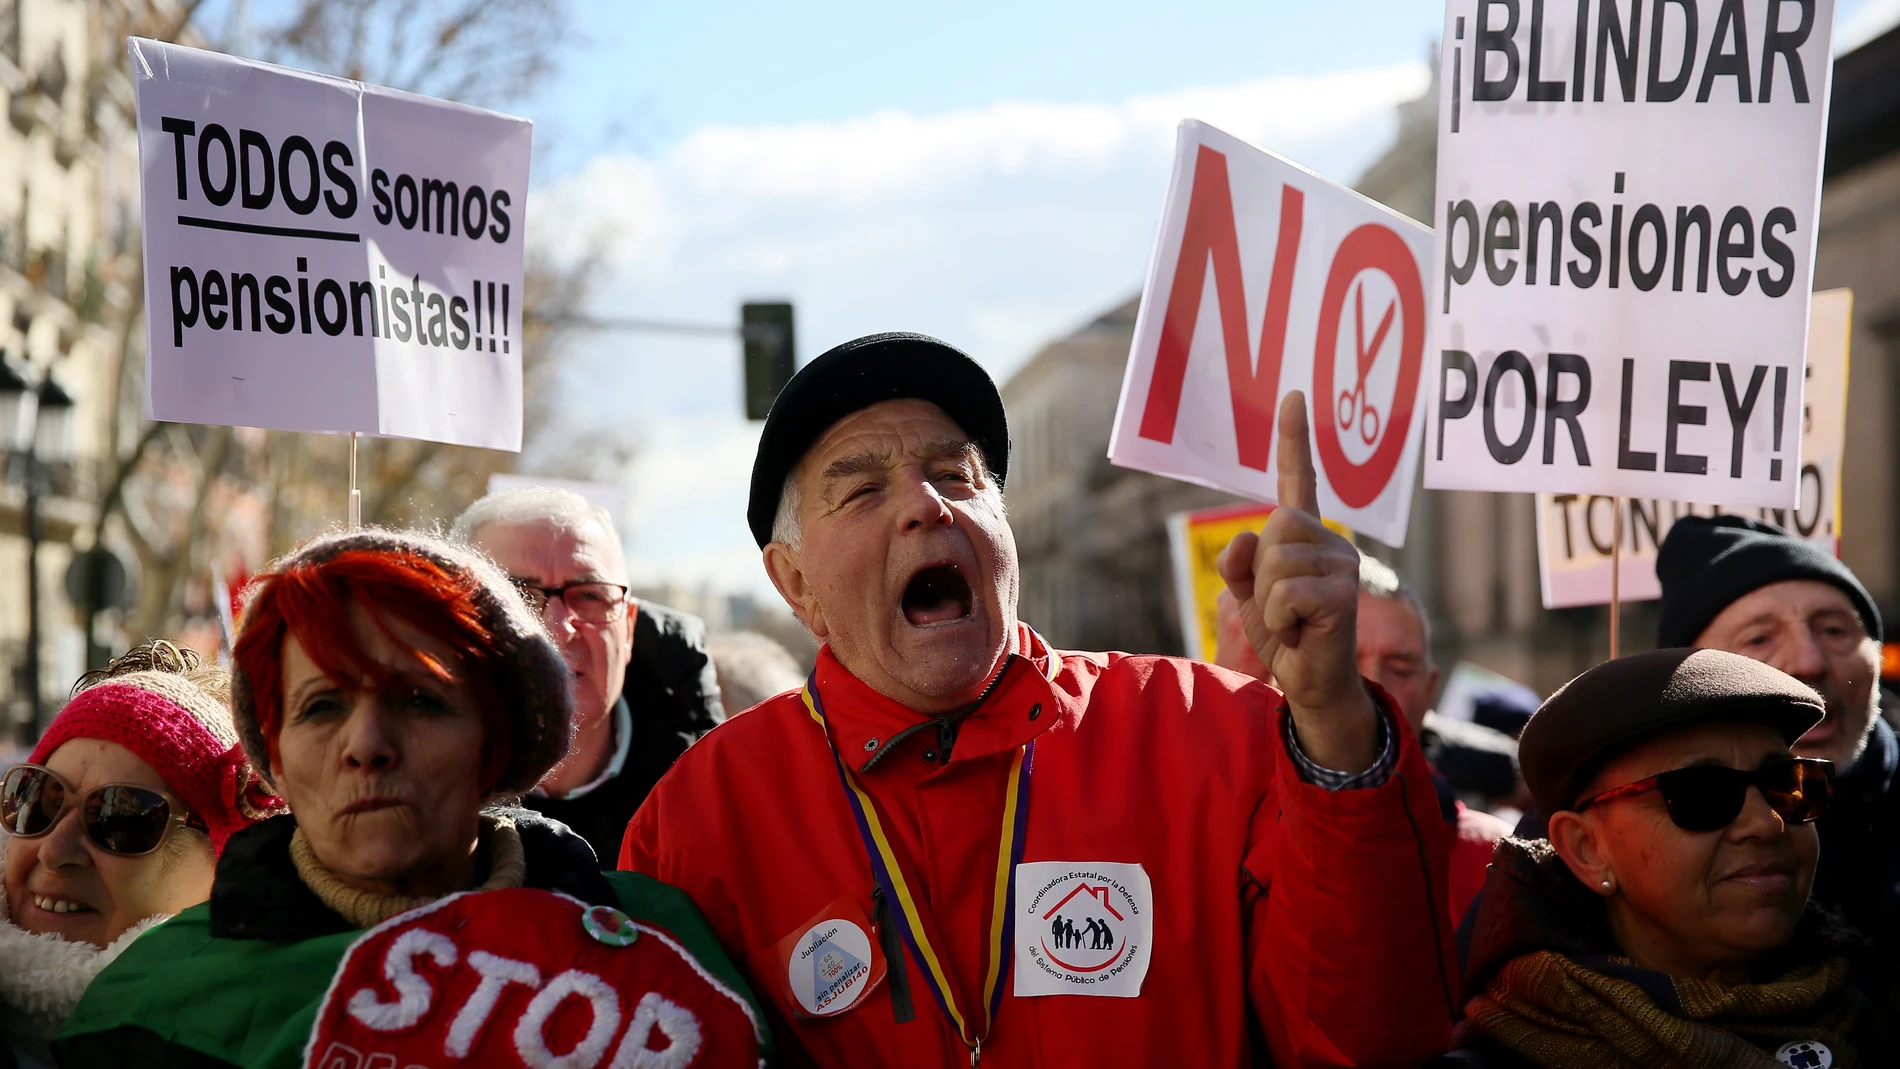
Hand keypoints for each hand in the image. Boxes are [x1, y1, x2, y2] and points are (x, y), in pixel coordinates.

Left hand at [1214, 391, 1377, 772]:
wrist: (1311, 686)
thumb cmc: (1286, 636)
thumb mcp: (1250, 594)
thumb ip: (1239, 563)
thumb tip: (1242, 537)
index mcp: (1305, 537)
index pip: (1297, 480)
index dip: (1294, 438)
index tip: (1293, 394)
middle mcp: (1331, 542)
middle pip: (1272, 528)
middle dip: (1261, 574)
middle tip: (1283, 608)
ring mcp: (1342, 565)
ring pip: (1275, 562)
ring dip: (1270, 601)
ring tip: (1294, 622)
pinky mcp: (1342, 593)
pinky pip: (1284, 593)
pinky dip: (1279, 619)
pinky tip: (1301, 632)